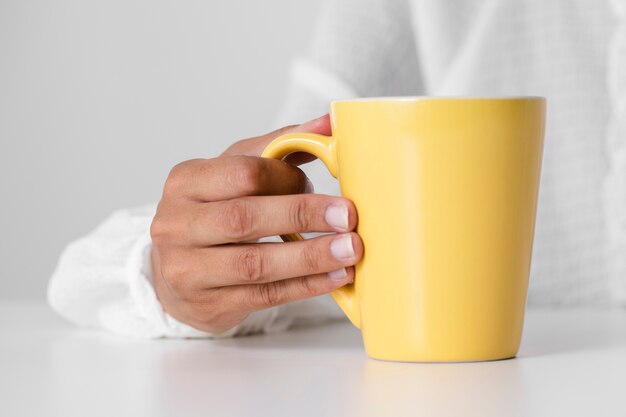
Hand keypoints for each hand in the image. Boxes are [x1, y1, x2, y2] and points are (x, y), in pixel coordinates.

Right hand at [150, 115, 362, 333]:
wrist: (176, 269)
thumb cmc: (213, 211)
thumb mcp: (234, 171)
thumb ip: (279, 146)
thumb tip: (329, 122)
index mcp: (186, 182)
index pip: (240, 173)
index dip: (284, 177)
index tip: (316, 180)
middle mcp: (177, 225)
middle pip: (244, 218)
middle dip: (302, 216)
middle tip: (348, 217)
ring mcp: (188, 269)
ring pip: (255, 264)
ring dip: (310, 257)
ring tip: (350, 251)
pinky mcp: (209, 304)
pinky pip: (264, 295)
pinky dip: (305, 286)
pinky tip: (335, 276)